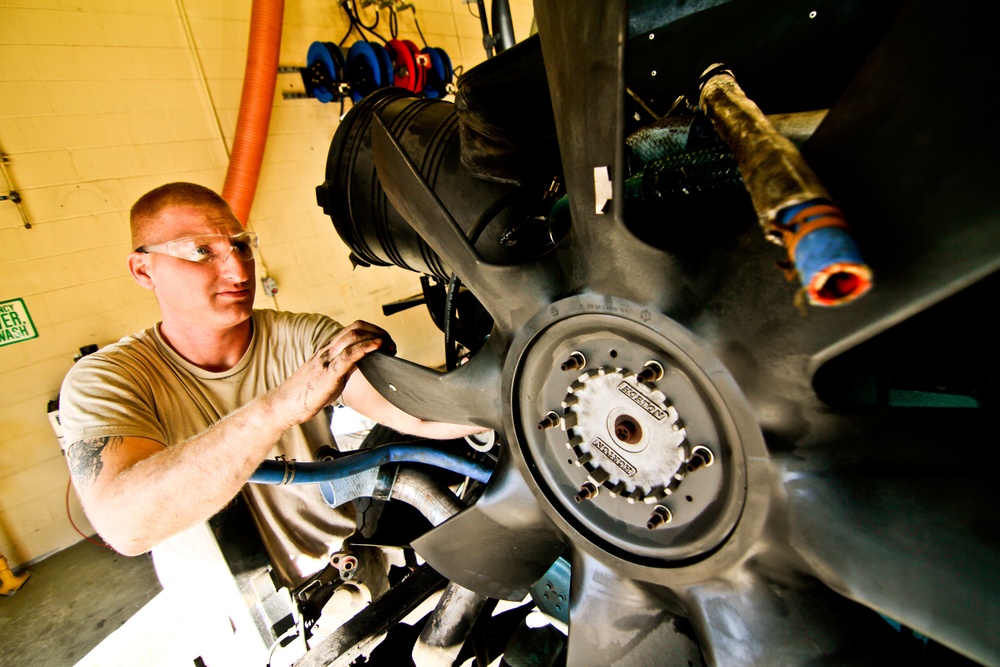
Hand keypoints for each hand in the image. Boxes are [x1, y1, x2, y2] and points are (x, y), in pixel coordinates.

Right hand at [270, 320, 395, 426]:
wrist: (284, 404)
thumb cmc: (307, 393)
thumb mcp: (330, 376)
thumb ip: (344, 367)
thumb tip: (363, 366)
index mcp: (329, 349)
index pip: (353, 329)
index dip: (373, 331)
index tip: (386, 342)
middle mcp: (328, 349)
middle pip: (356, 327)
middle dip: (379, 331)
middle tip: (392, 345)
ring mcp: (328, 359)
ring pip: (353, 336)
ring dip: (377, 337)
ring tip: (390, 347)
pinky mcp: (328, 372)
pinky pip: (349, 355)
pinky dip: (367, 347)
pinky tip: (378, 347)